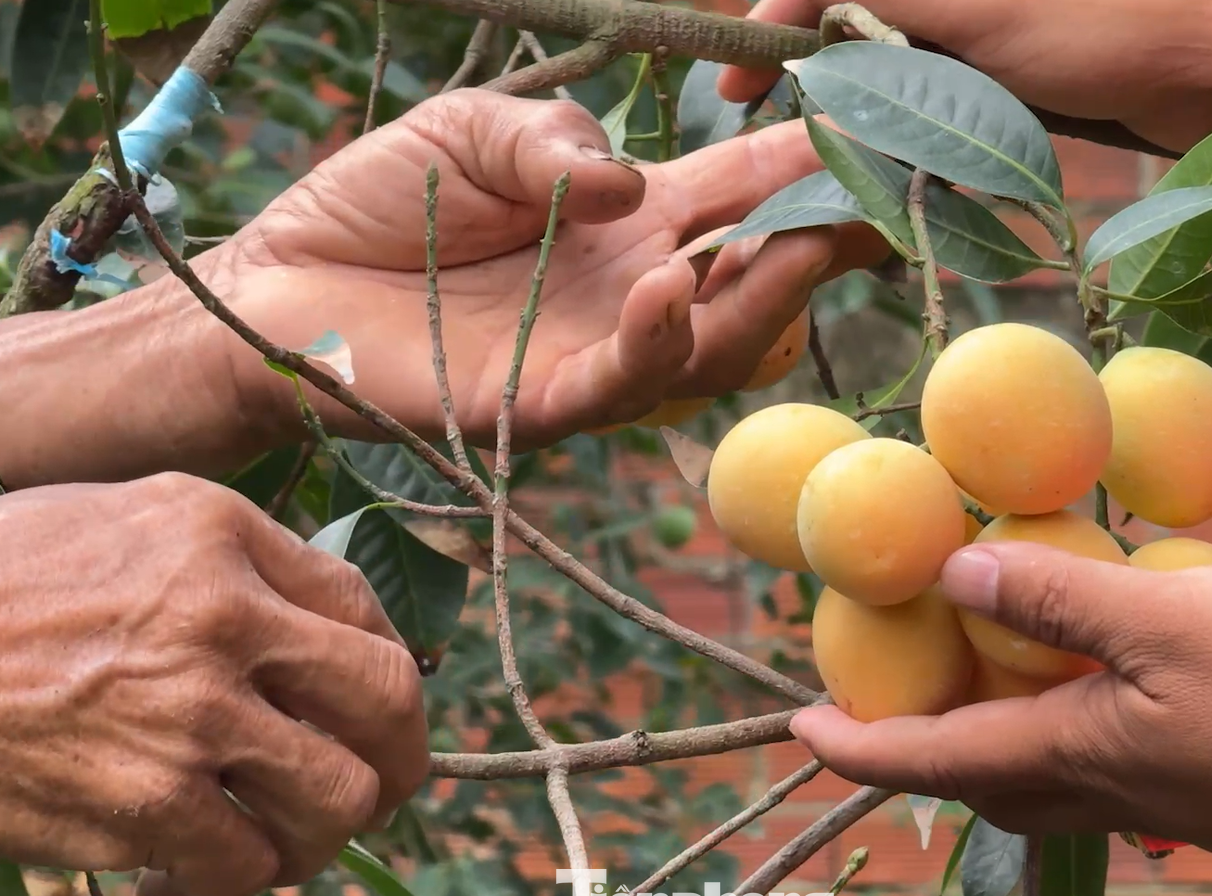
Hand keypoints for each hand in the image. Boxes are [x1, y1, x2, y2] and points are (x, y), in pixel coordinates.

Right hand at [0, 474, 428, 895]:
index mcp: (225, 540)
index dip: (388, 669)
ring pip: (335, 801)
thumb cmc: (9, 579)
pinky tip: (194, 886)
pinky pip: (238, 871)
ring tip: (285, 839)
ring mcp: (186, 718)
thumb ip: (244, 559)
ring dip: (322, 834)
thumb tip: (332, 626)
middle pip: (388, 705)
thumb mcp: (136, 519)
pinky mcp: (138, 806)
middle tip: (382, 786)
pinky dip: (228, 892)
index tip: (375, 709)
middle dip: (402, 758)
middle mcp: (224, 622)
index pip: (366, 611)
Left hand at [210, 89, 882, 449]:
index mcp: (630, 217)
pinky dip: (652, 342)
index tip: (880, 141)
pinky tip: (667, 287)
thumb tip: (630, 188)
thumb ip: (555, 143)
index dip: (814, 168)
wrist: (285, 282)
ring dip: (760, 300)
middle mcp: (631, 290)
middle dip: (821, 243)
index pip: (745, 190)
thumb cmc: (385, 202)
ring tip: (794, 245)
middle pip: (752, 276)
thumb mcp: (474, 130)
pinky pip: (616, 383)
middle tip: (873, 205)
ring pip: (707, 347)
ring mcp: (593, 351)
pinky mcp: (538, 403)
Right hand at [717, 0, 1211, 154]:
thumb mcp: (964, 3)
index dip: (770, 22)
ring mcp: (980, 18)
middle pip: (852, 19)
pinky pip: (934, 90)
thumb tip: (794, 19)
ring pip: (888, 61)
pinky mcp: (1008, 62)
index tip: (736, 92)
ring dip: (857, 105)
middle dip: (809, 73)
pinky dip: (909, 122)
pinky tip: (895, 155)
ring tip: (828, 152)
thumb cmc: (1098, 18)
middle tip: (774, 128)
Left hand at [790, 540, 1211, 882]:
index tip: (799, 730)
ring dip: (980, 723)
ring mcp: (1144, 791)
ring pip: (1029, 766)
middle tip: (880, 688)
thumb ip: (1058, 598)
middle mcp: (1093, 785)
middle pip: (972, 773)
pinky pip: (1087, 751)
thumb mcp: (1171, 622)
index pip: (928, 759)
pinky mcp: (1188, 778)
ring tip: (965, 657)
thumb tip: (954, 576)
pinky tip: (1076, 656)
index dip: (855, 745)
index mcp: (1068, 753)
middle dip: (912, 741)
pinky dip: (1050, 707)